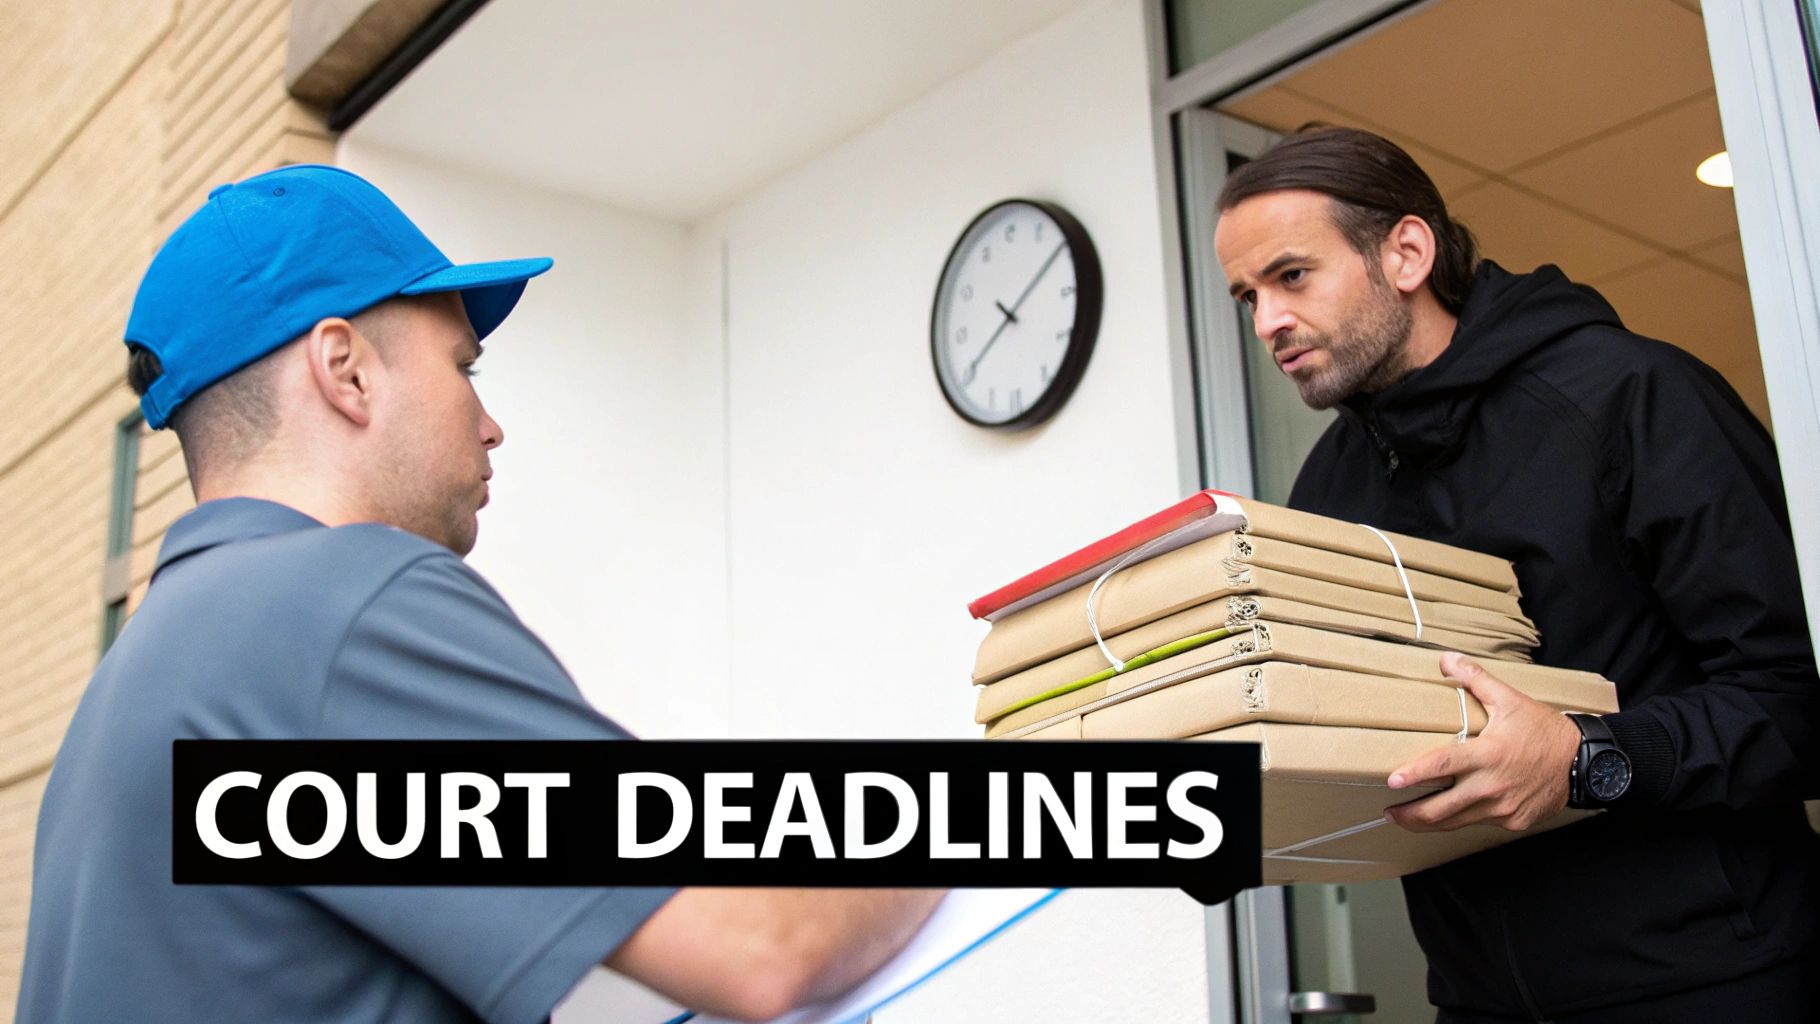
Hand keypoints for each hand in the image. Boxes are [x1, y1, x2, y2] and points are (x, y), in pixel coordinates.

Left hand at [1383, 653, 1580, 832]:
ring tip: (1408, 819)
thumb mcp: (1511, 700)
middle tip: (1390, 811)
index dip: (1416, 774)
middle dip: (1411, 815)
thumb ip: (1476, 679)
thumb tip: (1446, 660)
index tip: (1393, 781)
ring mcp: (1503, 808)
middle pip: (1441, 809)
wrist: (1584, 763)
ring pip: (1456, 823)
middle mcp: (1492, 787)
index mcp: (1488, 755)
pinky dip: (1463, 819)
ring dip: (1429, 823)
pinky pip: (1481, 823)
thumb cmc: (1545, 731)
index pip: (1443, 766)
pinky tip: (1451, 814)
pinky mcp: (1513, 822)